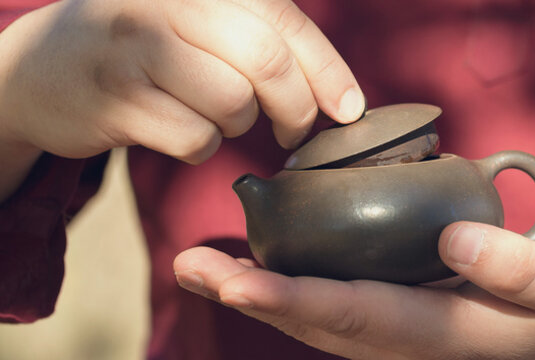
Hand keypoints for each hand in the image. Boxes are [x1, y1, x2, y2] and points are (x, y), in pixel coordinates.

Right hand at [0, 0, 362, 197]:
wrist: (35, 68)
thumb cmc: (139, 45)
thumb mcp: (192, 18)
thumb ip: (257, 35)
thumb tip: (342, 93)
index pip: (282, 20)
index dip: (328, 69)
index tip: (351, 108)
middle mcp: (165, 4)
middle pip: (266, 62)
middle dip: (296, 108)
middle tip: (294, 130)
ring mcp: (134, 47)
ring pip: (233, 104)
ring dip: (237, 125)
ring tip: (213, 114)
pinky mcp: (114, 97)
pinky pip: (195, 139)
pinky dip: (200, 147)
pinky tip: (177, 130)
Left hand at [173, 222, 534, 358]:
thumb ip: (519, 266)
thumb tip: (454, 237)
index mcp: (443, 330)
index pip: (353, 314)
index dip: (291, 297)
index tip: (238, 279)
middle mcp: (410, 342)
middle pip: (316, 324)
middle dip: (250, 296)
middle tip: (190, 265)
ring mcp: (404, 340)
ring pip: (318, 324)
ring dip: (259, 297)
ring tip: (206, 267)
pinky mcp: (405, 327)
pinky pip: (336, 315)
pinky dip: (292, 295)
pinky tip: (268, 272)